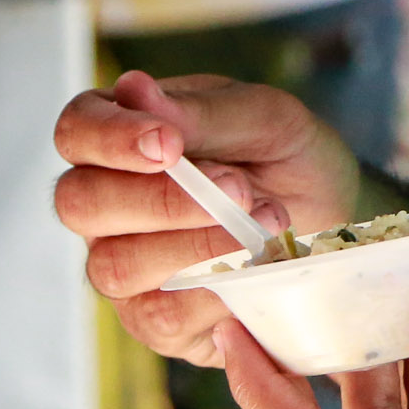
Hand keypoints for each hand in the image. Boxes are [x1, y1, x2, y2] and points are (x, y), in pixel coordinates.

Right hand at [52, 72, 363, 361]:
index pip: (76, 131)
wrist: (333, 219)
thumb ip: (201, 112)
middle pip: (80, 203)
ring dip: (194, 247)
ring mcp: (121, 266)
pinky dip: (214, 293)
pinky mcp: (152, 319)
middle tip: (238, 188)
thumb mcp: (266, 120)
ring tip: (264, 222)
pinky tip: (255, 270)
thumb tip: (132, 88)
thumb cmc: (286, 157)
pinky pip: (159, 318)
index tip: (170, 143)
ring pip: (113, 267)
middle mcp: (105, 205)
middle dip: (161, 199)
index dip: (110, 138)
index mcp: (119, 137)